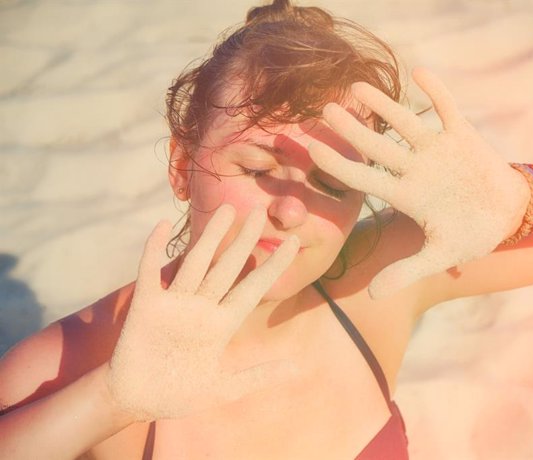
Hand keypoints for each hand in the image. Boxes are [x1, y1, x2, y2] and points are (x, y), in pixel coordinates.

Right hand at [106, 205, 298, 420]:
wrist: (137, 401)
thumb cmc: (180, 395)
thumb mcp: (225, 388)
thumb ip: (259, 375)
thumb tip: (298, 368)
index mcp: (222, 324)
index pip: (253, 288)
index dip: (273, 265)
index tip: (294, 242)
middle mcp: (201, 308)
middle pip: (227, 267)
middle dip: (244, 240)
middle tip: (261, 210)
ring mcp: (174, 304)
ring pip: (196, 263)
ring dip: (209, 237)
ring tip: (225, 208)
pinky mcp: (146, 306)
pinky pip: (149, 272)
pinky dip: (153, 250)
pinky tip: (160, 225)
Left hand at [308, 68, 527, 298]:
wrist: (507, 215)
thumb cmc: (470, 235)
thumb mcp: (439, 255)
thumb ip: (407, 271)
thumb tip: (374, 297)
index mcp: (405, 194)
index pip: (363, 177)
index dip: (338, 164)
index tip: (312, 148)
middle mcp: (414, 168)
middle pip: (377, 145)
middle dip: (351, 129)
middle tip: (324, 110)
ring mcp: (437, 150)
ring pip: (404, 122)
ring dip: (384, 104)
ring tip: (357, 86)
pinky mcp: (463, 136)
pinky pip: (447, 109)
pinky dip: (436, 92)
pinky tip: (419, 72)